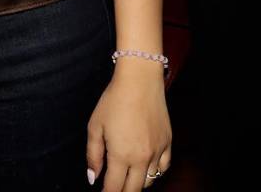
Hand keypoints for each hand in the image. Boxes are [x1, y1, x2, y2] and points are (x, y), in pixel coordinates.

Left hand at [86, 60, 172, 189]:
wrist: (140, 80)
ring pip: (149, 181)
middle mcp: (141, 158)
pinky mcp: (167, 142)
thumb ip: (93, 155)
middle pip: (132, 190)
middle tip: (114, 189)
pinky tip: (146, 170)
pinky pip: (164, 167)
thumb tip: (93, 178)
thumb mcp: (95, 126)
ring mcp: (157, 151)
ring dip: (136, 184)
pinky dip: (155, 173)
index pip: (114, 188)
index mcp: (121, 155)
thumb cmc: (114, 100)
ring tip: (127, 179)